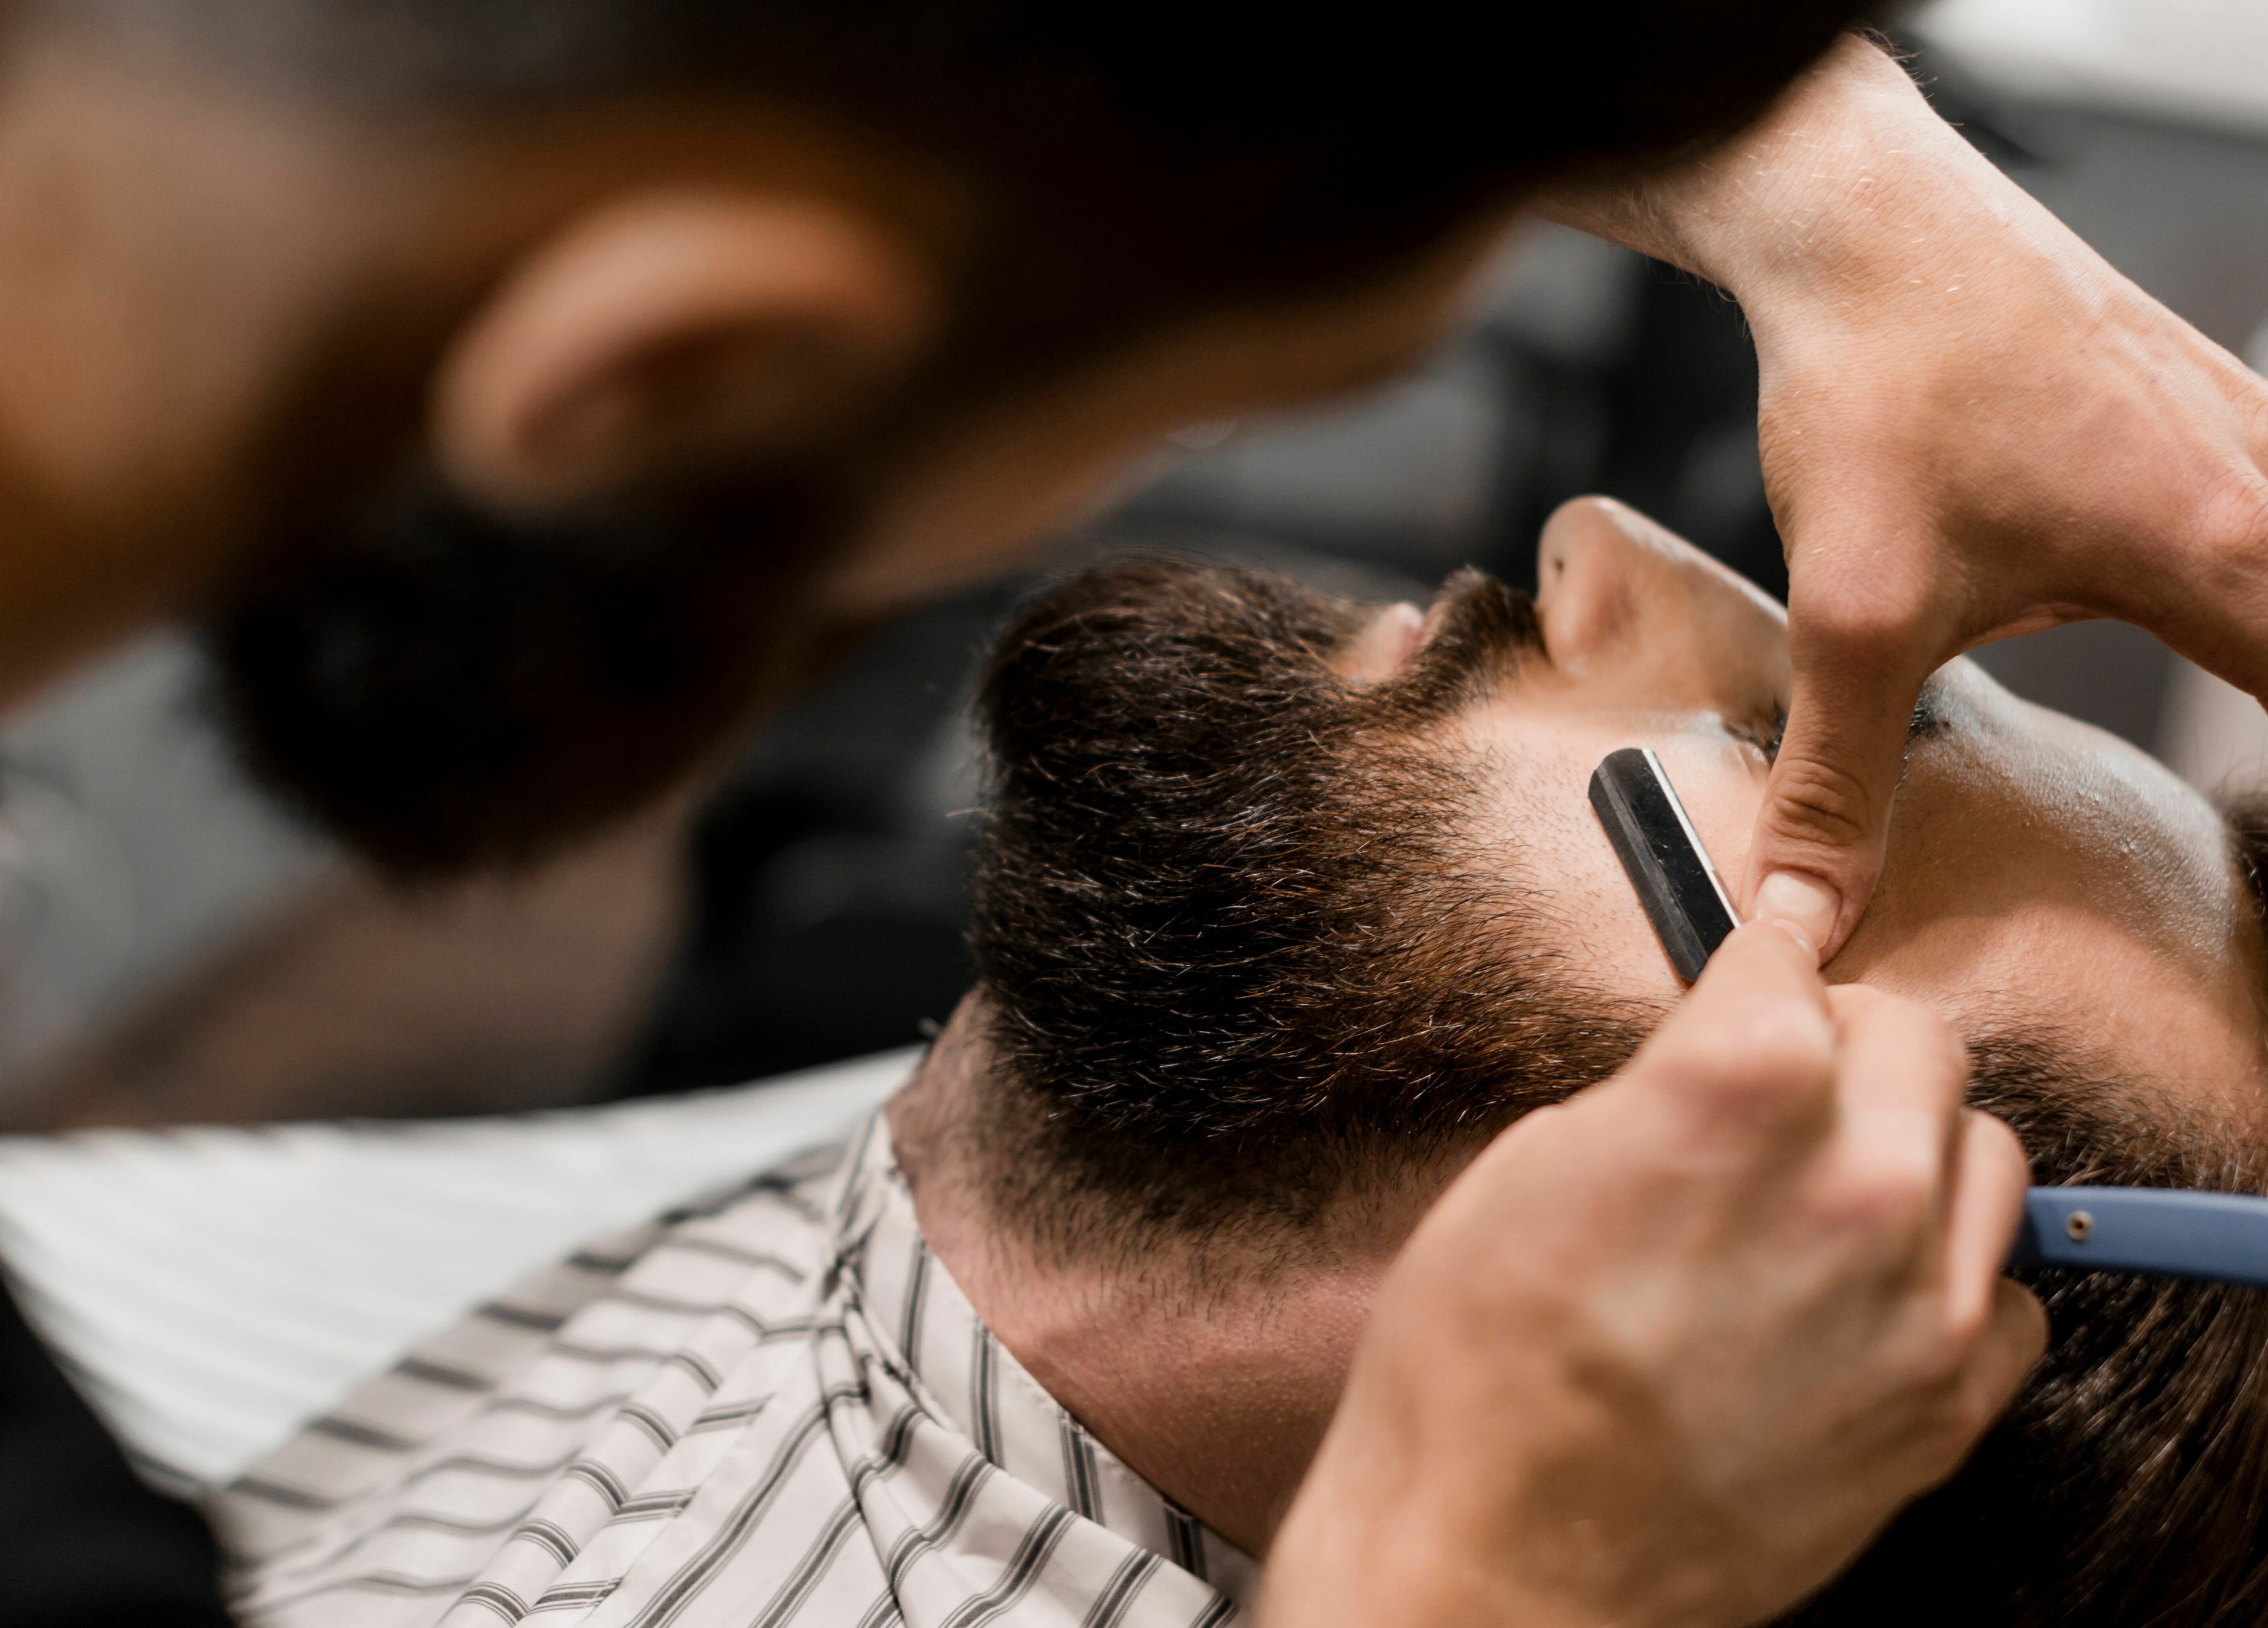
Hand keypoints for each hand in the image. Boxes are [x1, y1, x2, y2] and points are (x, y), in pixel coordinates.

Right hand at [1258, 923, 2043, 1627]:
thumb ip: (1660, 1093)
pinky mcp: (1944, 1409)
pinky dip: (1947, 1281)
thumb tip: (1717, 1067)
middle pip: (1918, 1037)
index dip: (1760, 955)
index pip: (1789, 960)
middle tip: (1792, 1077)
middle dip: (1848, 1039)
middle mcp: (1858, 1180)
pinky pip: (2005, 1297)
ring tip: (1832, 1190)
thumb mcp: (1532, 1167)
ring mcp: (1919, 1302)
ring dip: (1915, 1151)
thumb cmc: (1477, 1369)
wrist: (1497, 1560)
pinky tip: (1861, 1298)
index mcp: (1737, 1089)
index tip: (1768, 950)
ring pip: (1987, 1155)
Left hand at [1550, 36, 2267, 959]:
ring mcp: (2248, 434)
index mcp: (2224, 554)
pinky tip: (2221, 606)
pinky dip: (2246, 576)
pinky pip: (2260, 518)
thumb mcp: (1852, 616)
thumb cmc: (1882, 394)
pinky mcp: (2202, 409)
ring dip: (2250, 649)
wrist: (1866, 230)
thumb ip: (1840, 782)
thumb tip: (1804, 918)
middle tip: (2241, 834)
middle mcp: (2267, 490)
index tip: (2254, 863)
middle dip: (2262, 725)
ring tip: (2220, 716)